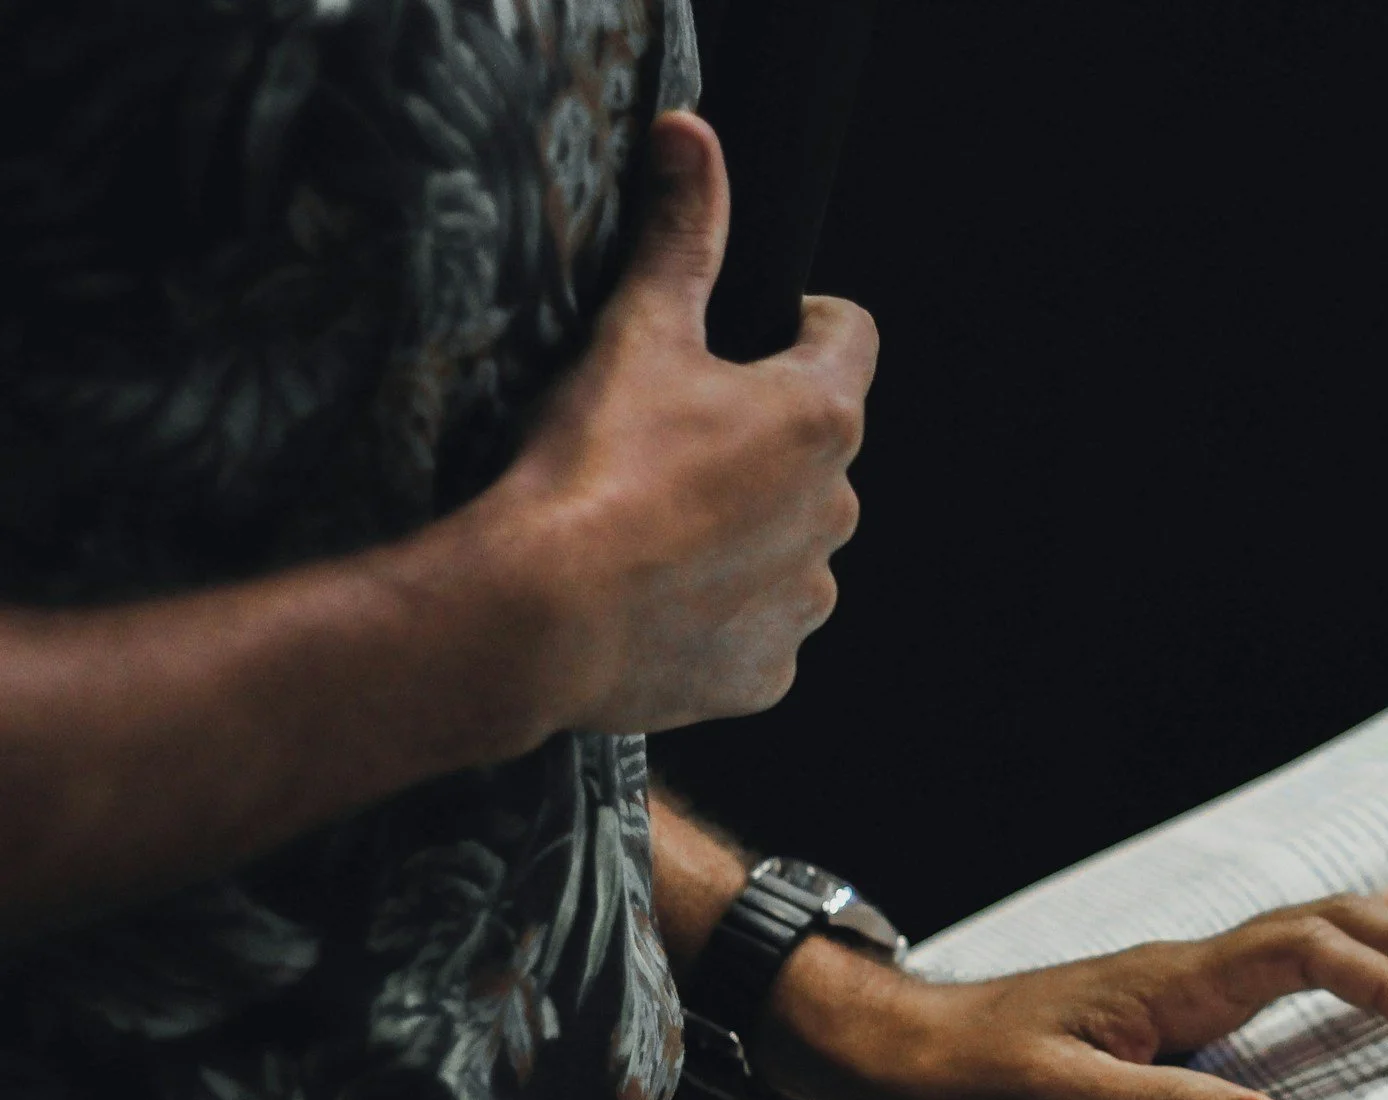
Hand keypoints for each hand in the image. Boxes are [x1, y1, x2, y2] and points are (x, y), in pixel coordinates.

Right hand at [465, 109, 876, 733]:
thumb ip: (681, 235)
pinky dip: (719, 613)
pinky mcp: (769, 672)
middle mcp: (837, 512)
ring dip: (745, 530)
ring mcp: (806, 599)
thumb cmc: (589, 466)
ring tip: (655, 527)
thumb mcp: (636, 331)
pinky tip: (655, 599)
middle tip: (671, 443)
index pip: (850, 336)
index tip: (761, 329)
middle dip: (760, 440)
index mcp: (821, 420)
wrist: (536, 616)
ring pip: (790, 544)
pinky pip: (757, 628)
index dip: (805, 320)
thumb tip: (694, 138)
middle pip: (815, 451)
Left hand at [748, 884, 1387, 1099]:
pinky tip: (1370, 938)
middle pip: (1334, 928)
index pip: (1307, 957)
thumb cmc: (957, 1077)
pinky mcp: (1172, 1004)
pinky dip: (1349, 946)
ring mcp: (1183, 980)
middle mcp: (1189, 966)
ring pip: (1317, 934)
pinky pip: (1285, 958)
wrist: (886, 1049)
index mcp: (1173, 981)